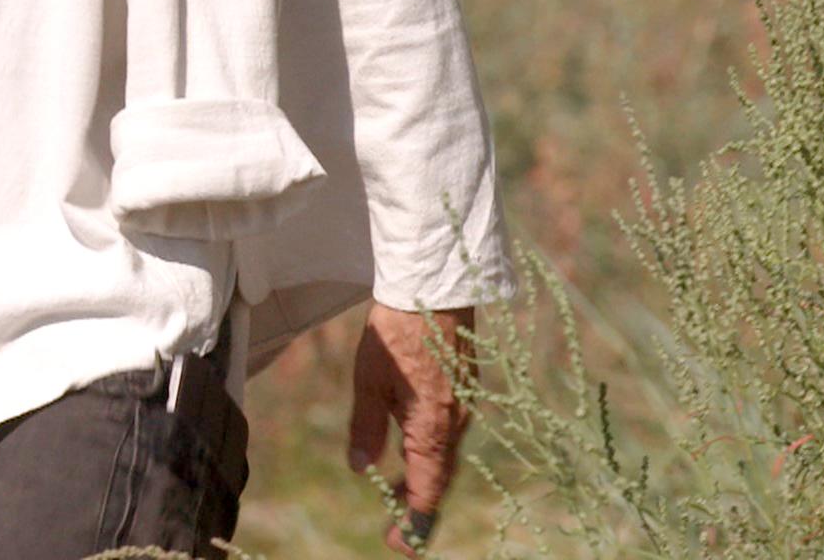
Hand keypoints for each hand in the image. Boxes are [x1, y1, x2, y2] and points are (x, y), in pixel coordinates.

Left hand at [346, 303, 475, 551]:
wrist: (432, 289)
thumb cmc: (396, 332)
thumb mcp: (368, 382)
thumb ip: (366, 428)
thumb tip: (360, 467)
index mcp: (433, 428)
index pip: (427, 489)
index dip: (413, 520)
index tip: (399, 544)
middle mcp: (456, 424)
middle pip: (439, 478)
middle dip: (417, 506)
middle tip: (394, 531)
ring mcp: (463, 408)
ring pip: (444, 457)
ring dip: (423, 480)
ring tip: (396, 495)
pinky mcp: (462, 392)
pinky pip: (447, 436)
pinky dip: (430, 455)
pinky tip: (409, 453)